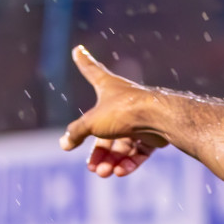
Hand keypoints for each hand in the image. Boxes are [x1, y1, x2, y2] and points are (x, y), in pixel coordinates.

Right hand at [58, 45, 168, 176]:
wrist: (160, 119)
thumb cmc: (124, 112)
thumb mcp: (91, 122)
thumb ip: (76, 132)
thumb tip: (64, 144)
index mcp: (108, 88)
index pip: (91, 71)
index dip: (83, 61)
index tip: (78, 50)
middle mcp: (123, 102)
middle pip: (105, 130)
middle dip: (98, 152)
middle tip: (93, 169)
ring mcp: (139, 118)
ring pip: (123, 144)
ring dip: (112, 160)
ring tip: (104, 173)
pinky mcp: (153, 134)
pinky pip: (139, 151)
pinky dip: (129, 162)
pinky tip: (120, 172)